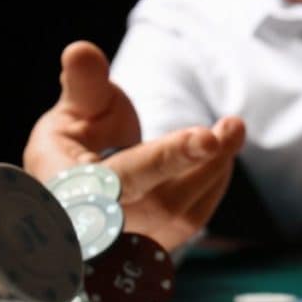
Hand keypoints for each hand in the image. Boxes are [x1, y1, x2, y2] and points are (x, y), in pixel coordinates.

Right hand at [24, 40, 244, 250]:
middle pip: (161, 202)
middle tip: (233, 124)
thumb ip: (83, 86)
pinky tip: (217, 155)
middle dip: (204, 160)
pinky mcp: (155, 251)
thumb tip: (82, 51)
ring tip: (231, 128)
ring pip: (184, 215)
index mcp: (68, 189)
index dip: (167, 157)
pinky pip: (194, 222)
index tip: (208, 138)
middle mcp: (98, 228)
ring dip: (216, 168)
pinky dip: (212, 183)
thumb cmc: (71, 151)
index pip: (122, 175)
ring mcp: (129, 246)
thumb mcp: (71, 112)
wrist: (73, 202)